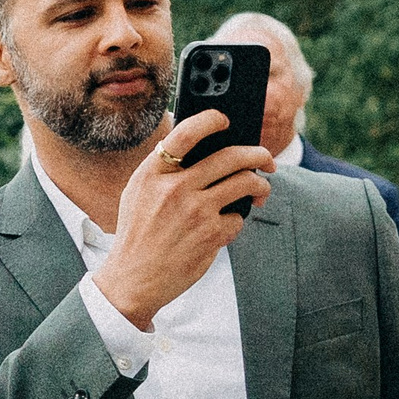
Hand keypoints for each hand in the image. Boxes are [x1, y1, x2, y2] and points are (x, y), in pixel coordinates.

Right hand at [90, 109, 275, 329]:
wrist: (133, 279)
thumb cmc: (138, 234)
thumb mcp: (138, 194)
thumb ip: (165, 171)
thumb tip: (209, 149)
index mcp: (152, 174)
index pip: (186, 134)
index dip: (211, 119)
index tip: (225, 120)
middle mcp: (174, 188)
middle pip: (231, 157)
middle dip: (258, 154)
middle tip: (266, 159)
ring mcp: (195, 211)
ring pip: (245, 183)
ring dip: (260, 185)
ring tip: (260, 190)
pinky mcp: (211, 234)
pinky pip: (238, 218)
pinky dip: (235, 221)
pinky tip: (223, 227)